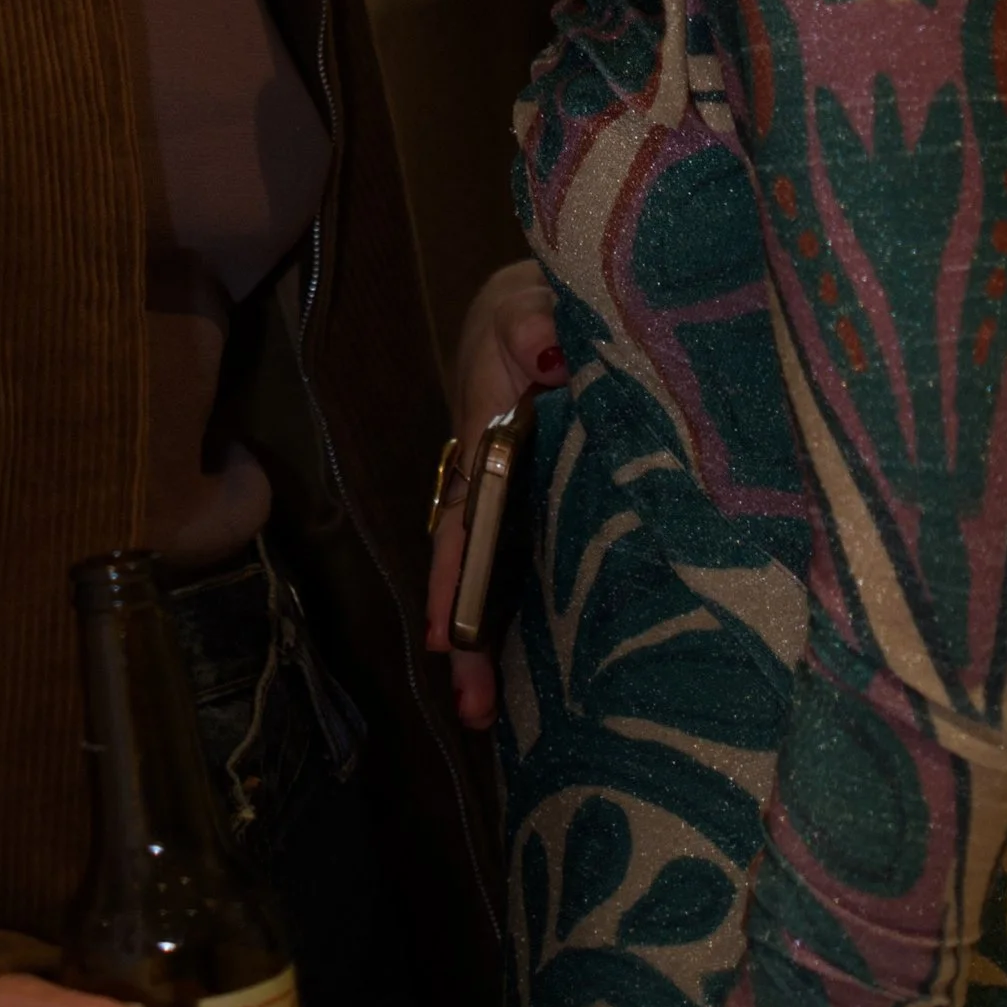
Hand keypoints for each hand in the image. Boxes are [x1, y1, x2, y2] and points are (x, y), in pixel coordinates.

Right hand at [424, 261, 563, 731]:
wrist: (557, 295)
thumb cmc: (537, 299)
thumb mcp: (532, 295)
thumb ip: (532, 317)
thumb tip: (544, 357)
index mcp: (484, 429)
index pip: (469, 512)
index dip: (459, 574)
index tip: (449, 637)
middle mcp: (495, 472)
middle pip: (474, 557)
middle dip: (468, 629)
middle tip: (472, 707)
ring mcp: (525, 489)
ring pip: (505, 566)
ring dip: (495, 633)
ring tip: (491, 711)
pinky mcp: (557, 495)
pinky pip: (541, 554)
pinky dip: (534, 605)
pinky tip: (551, 663)